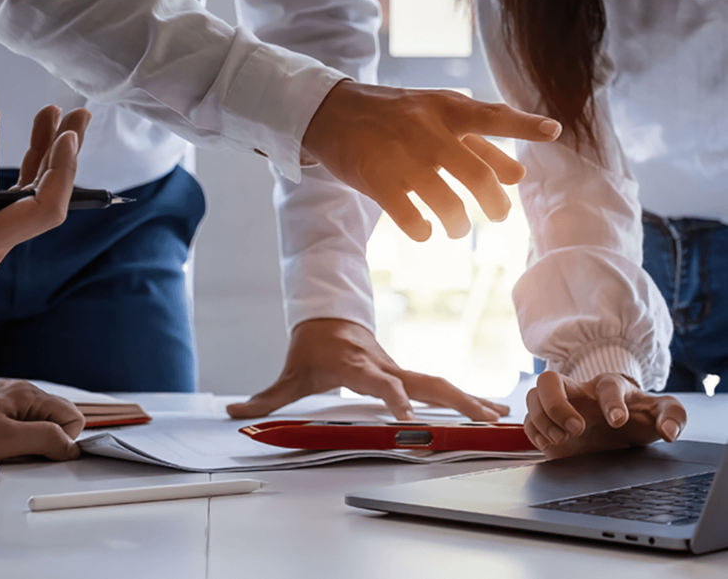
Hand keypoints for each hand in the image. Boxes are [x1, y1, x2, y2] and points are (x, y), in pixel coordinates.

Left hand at [0, 374, 84, 462]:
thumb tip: (70, 447)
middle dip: (43, 442)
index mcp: (28, 395)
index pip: (72, 417)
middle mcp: (19, 393)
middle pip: (54, 421)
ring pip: (34, 425)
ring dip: (24, 443)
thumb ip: (46, 439)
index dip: (63, 440)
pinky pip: (14, 427)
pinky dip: (8, 440)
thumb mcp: (6, 441)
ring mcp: (3, 401)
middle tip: (17, 453)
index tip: (42, 453)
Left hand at [226, 319, 508, 420]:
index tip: (408, 417)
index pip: (378, 382)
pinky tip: (489, 408)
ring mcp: (398, 367)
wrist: (327, 314)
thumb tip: (232, 411)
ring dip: (468, 398)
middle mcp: (383, 364)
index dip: (392, 398)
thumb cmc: (310, 346)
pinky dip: (464, 395)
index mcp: (356, 364)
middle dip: (453, 400)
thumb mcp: (289, 374)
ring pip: (437, 381)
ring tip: (500, 414)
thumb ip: (265, 398)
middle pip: (423, 381)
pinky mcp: (405, 371)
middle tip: (481, 417)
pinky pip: (436, 384)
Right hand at [301, 81, 561, 240]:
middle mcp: (426, 130)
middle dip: (494, 204)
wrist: (331, 112)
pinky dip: (423, 231)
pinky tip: (424, 231)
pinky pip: (409, 218)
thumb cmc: (392, 116)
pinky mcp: (375, 180)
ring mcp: (400, 157)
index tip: (555, 131)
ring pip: (445, 203)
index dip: (524, 124)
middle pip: (476, 176)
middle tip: (498, 215)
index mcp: (445, 109)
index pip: (491, 116)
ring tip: (456, 228)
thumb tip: (518, 174)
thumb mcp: (434, 115)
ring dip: (458, 224)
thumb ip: (477, 141)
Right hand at [525, 371, 686, 458]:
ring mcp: (559, 406)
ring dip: (543, 418)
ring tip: (561, 438)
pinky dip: (534, 431)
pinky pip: (528, 421)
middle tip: (577, 427)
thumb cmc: (638, 417)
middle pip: (549, 380)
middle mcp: (578, 392)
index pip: (606, 385)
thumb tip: (668, 431)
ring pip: (533, 397)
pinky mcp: (547, 425)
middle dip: (558, 404)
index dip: (611, 402)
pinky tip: (550, 443)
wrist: (621, 430)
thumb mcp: (663, 413)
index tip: (617, 421)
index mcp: (609, 386)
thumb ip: (673, 416)